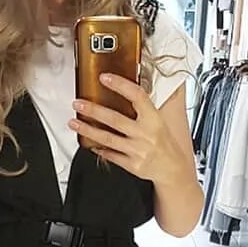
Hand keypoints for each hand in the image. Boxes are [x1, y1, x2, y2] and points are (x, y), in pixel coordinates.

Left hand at [70, 74, 192, 188]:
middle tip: (78, 103)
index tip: (105, 78)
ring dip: (88, 130)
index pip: (137, 97)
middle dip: (93, 110)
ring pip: (108, 138)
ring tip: (74, 122)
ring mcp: (138, 151)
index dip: (120, 85)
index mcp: (154, 119)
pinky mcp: (132, 165)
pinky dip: (99, 149)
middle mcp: (146, 134)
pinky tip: (89, 143)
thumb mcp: (159, 121)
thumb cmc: (164, 143)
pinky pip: (111, 155)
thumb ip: (143, 108)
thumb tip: (124, 88)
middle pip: (115, 119)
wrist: (173, 169)